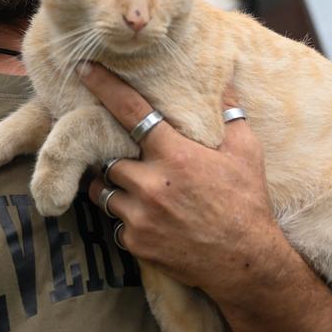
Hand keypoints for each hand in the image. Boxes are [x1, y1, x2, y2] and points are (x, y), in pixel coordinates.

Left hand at [81, 62, 286, 299]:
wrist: (246, 263)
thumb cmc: (247, 203)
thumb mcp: (246, 154)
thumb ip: (230, 115)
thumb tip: (225, 82)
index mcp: (175, 155)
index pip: (130, 110)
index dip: (104, 87)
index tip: (84, 69)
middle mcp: (151, 183)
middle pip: (109, 158)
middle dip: (117, 158)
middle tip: (132, 161)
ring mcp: (139, 215)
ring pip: (103, 191)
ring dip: (113, 187)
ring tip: (133, 189)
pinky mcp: (135, 242)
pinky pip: (115, 222)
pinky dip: (125, 218)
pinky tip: (148, 220)